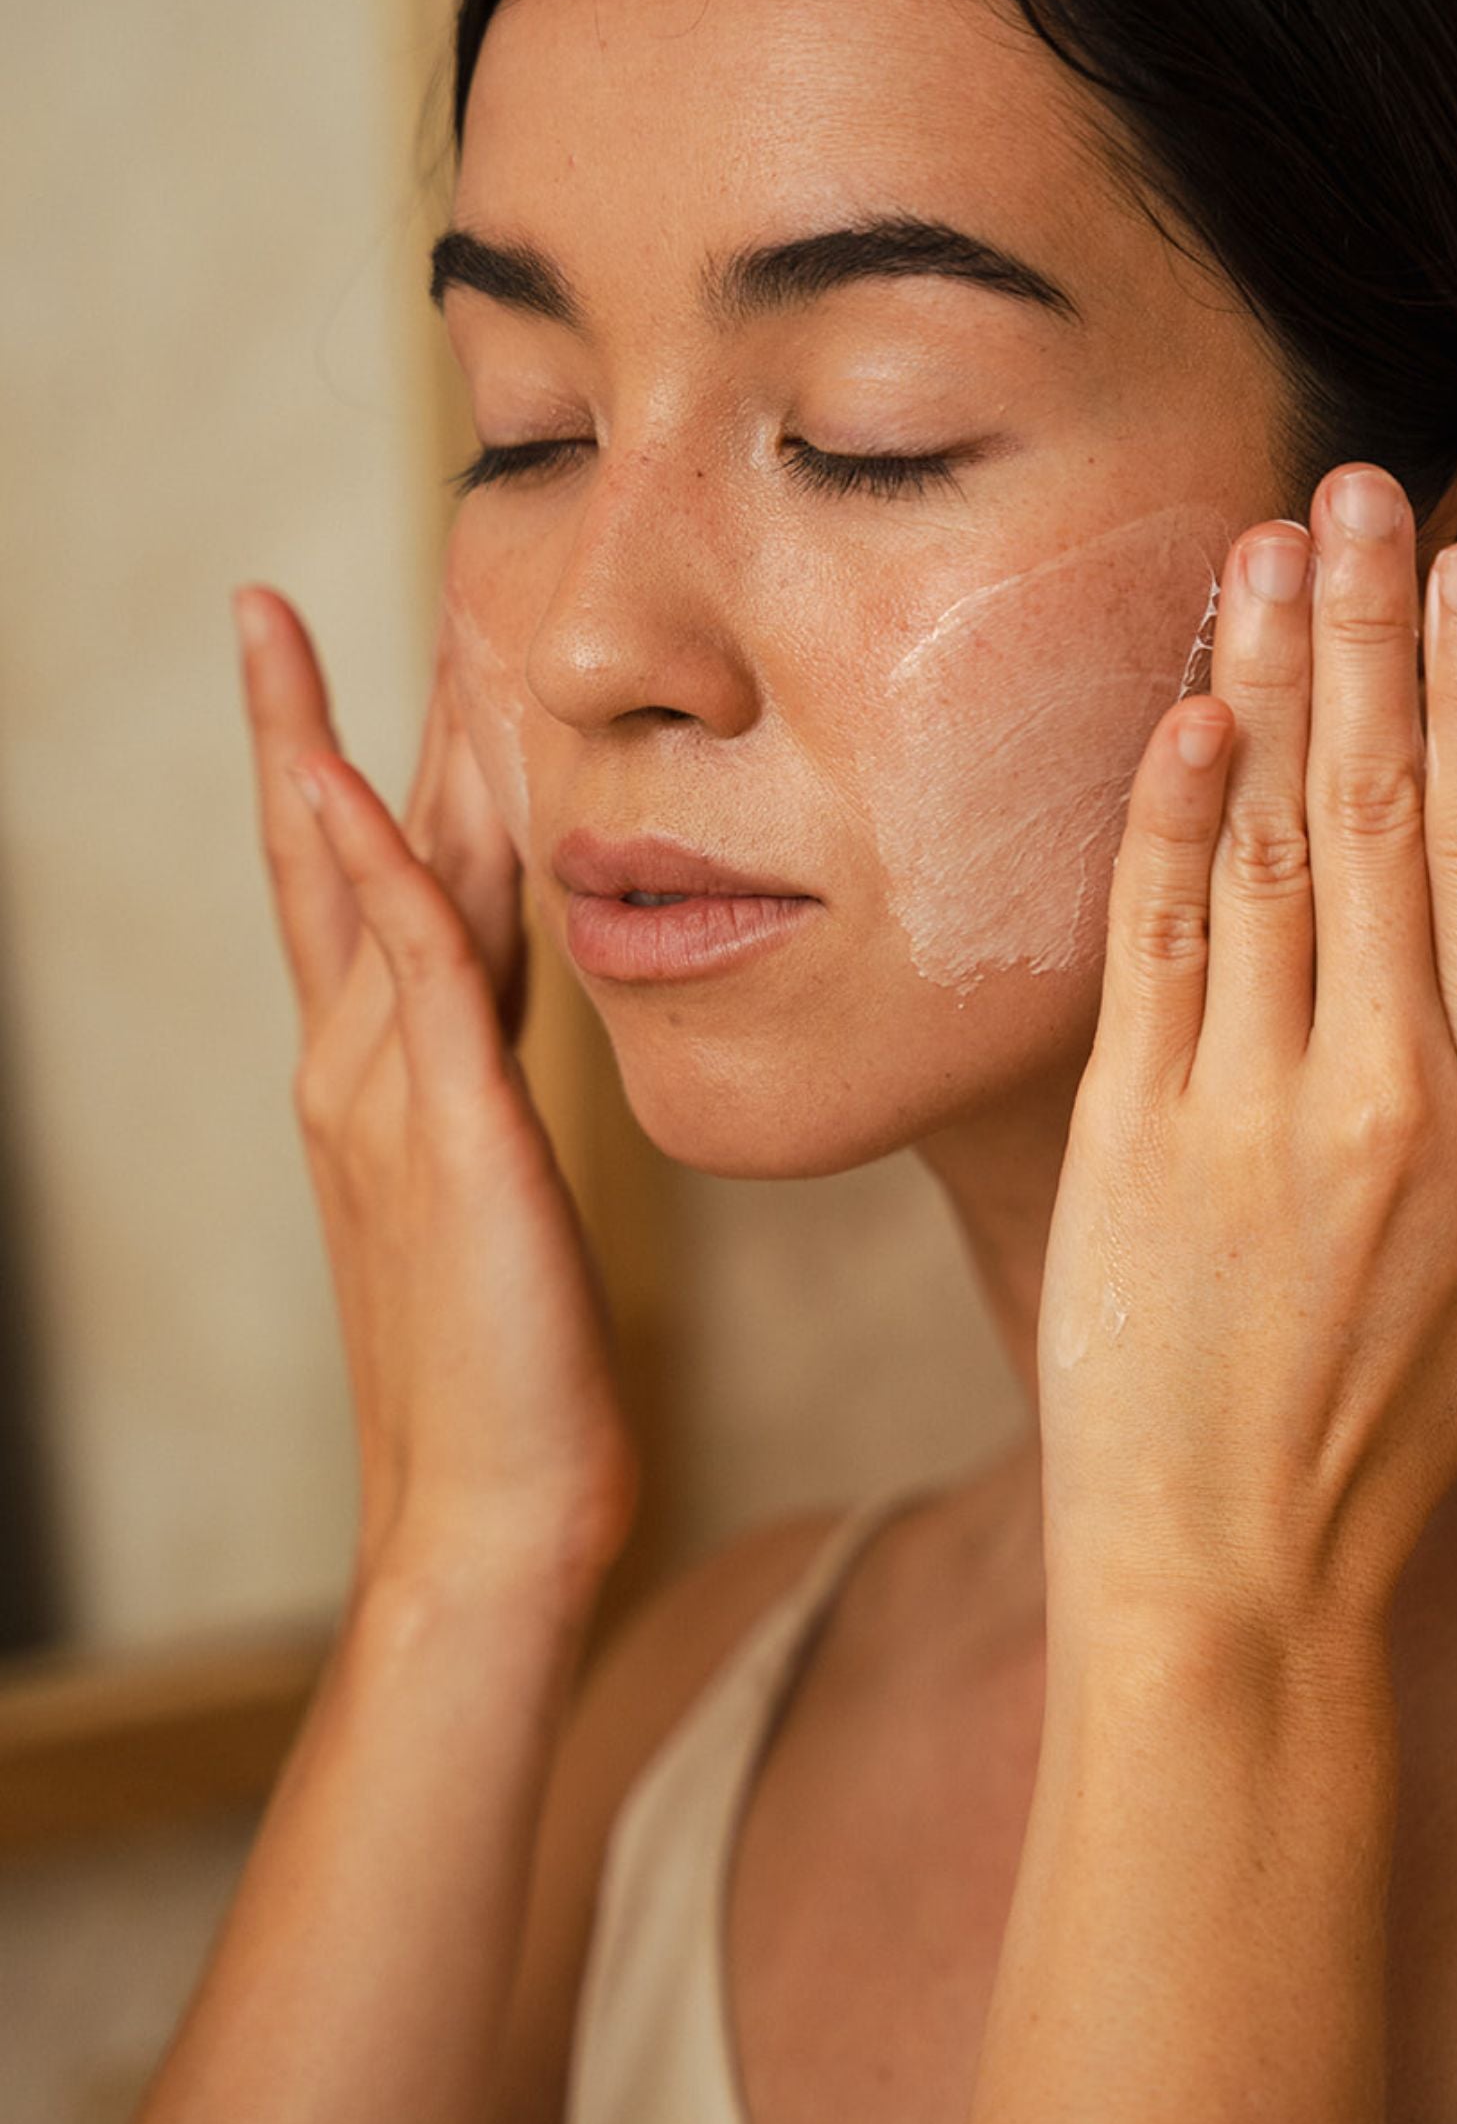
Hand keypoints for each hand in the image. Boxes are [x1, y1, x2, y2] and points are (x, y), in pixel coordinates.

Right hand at [232, 586, 638, 1613]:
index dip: (351, 782)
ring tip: (292, 638)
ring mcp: (385, 1096)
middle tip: (273, 614)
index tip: (341, 684)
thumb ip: (487, 1110)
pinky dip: (369, 868)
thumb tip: (502, 1054)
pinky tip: (343, 782)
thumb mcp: (501, 1205)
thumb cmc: (516, 1370)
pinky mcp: (446, 1132)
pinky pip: (409, 966)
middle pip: (333, 863)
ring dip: (341, 749)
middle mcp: (362, 1070)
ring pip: (361, 884)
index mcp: (387, 1082)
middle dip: (311, 729)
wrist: (495, 1508)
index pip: (367, 897)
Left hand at [1036, 462, 1456, 1636]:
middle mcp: (1393, 1092)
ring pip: (1266, 846)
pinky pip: (1152, 942)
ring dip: (1264, 682)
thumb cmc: (1397, 1407)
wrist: (1235, 1564)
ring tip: (1267, 547)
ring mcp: (1254, 1111)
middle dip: (1373, 631)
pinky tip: (1178, 709)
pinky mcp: (1133, 1137)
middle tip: (1363, 485)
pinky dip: (1164, 816)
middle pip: (1380, 810)